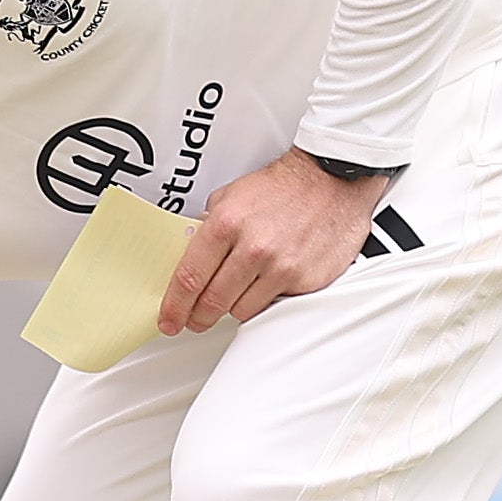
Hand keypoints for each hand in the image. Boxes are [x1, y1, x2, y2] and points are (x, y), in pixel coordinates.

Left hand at [157, 151, 389, 335]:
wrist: (332, 180)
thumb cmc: (284, 187)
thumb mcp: (231, 195)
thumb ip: (208, 225)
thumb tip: (189, 251)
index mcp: (227, 223)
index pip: (190, 278)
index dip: (174, 307)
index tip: (169, 319)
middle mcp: (254, 248)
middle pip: (212, 302)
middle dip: (198, 317)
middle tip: (194, 319)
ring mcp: (281, 267)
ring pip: (241, 311)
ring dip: (232, 308)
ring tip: (235, 293)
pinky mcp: (305, 281)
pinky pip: (273, 306)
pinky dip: (264, 301)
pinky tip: (265, 284)